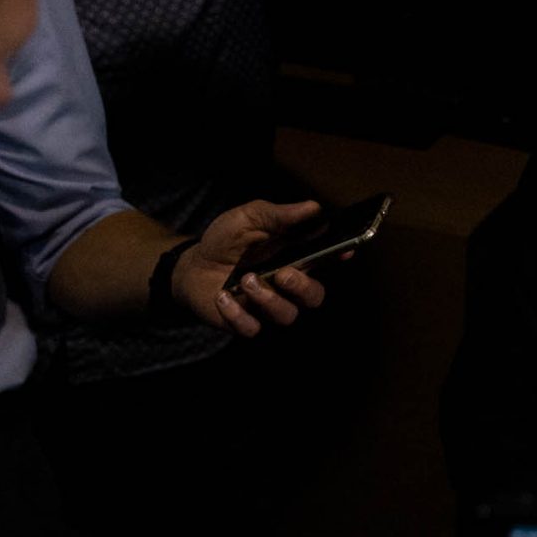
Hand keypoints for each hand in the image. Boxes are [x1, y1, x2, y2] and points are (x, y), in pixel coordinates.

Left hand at [176, 198, 329, 336]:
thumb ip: (278, 215)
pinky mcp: (245, 322)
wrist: (191, 266)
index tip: (345, 250)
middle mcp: (286, 286)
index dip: (339, 255)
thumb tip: (313, 207)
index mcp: (294, 258)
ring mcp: (267, 306)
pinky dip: (237, 315)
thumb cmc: (225, 241)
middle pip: (314, 297)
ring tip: (245, 280)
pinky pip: (252, 328)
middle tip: (282, 274)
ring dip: (267, 299)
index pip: (325, 259)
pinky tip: (223, 297)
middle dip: (303, 287)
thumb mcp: (248, 218)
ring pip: (287, 315)